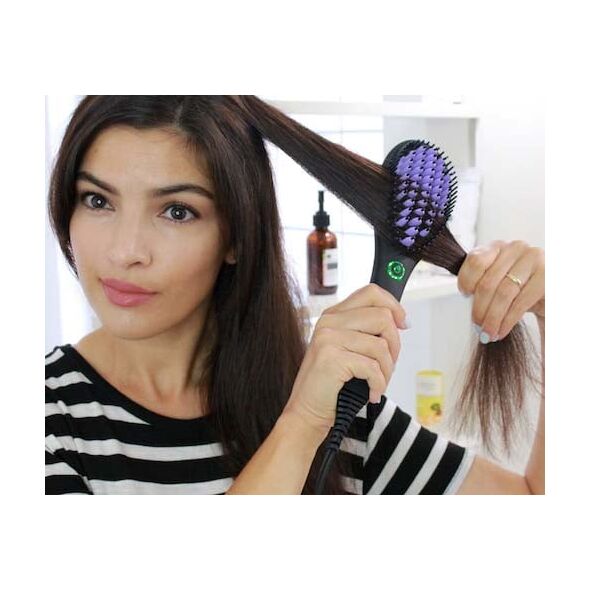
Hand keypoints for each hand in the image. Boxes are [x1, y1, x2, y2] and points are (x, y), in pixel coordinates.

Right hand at [283, 284, 407, 434]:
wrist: (307, 411)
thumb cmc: (332, 385)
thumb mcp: (348, 350)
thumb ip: (366, 331)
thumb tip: (401, 322)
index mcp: (333, 315)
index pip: (371, 292)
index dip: (394, 306)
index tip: (403, 324)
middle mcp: (329, 322)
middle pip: (383, 317)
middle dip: (395, 345)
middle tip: (388, 365)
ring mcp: (328, 339)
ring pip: (381, 345)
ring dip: (387, 370)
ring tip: (377, 383)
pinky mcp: (332, 358)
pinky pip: (373, 367)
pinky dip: (378, 385)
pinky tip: (371, 394)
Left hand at [457, 240, 544, 341]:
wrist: (550, 295)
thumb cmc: (520, 288)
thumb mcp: (498, 281)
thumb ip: (481, 282)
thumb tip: (465, 298)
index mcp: (498, 247)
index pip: (475, 261)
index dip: (466, 281)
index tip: (465, 296)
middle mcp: (516, 248)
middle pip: (488, 282)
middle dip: (480, 309)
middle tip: (478, 327)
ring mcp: (534, 259)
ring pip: (503, 294)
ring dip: (493, 318)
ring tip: (488, 333)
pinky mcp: (547, 275)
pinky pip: (520, 302)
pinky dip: (507, 321)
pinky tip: (501, 331)